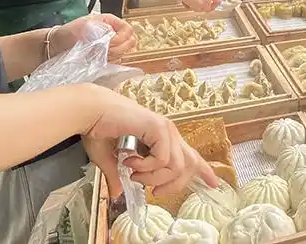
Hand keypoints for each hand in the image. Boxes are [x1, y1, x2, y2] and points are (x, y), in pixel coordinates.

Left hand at [51, 15, 135, 62]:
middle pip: (129, 43)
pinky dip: (109, 63)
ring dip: (112, 56)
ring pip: (124, 53)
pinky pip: (117, 62)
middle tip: (103, 51)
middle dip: (118, 48)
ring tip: (97, 55)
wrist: (55, 47)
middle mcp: (114, 33)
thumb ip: (104, 31)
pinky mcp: (107, 58)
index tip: (109, 43)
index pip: (128, 30)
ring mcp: (111, 46)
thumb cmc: (68, 33)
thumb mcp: (86, 26)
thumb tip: (115, 41)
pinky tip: (98, 61)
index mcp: (111, 22)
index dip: (121, 38)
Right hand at [81, 86, 216, 197]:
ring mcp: (165, 129)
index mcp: (163, 139)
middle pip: (188, 165)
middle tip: (154, 192)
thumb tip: (117, 194)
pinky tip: (130, 161)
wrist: (90, 112)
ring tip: (133, 172)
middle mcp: (169, 133)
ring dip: (153, 177)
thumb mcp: (111, 160)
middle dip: (173, 185)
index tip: (214, 184)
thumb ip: (118, 176)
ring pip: (176, 166)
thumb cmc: (99, 131)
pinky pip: (163, 158)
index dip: (203, 171)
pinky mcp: (158, 127)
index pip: (190, 156)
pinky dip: (146, 166)